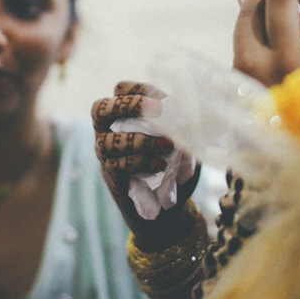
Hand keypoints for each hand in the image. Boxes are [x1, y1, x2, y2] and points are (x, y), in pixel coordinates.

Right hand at [91, 81, 200, 249]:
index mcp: (125, 116)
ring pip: (108, 141)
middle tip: (156, 110)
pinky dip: (140, 162)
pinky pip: (117, 165)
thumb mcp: (185, 143)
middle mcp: (108, 132)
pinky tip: (160, 165)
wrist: (167, 209)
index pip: (120, 90)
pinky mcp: (112, 177)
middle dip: (127, 106)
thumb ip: (186, 126)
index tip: (162, 97)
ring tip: (167, 146)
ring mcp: (107, 155)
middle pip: (99, 110)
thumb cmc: (175, 168)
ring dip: (142, 141)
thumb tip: (199, 111)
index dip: (138, 89)